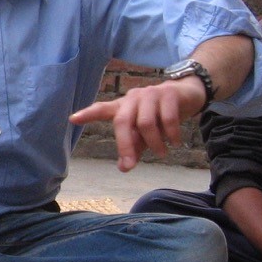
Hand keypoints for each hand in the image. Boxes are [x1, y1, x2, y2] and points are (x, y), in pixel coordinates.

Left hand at [69, 78, 205, 171]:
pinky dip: (171, 134)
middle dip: (125, 145)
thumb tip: (124, 168)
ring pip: (145, 123)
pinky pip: (167, 118)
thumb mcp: (144, 133)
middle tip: (131, 165)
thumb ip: (133, 148)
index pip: (102, 109)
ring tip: (162, 153)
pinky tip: (175, 142)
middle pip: (122, 122)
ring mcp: (150, 94)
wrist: (188, 94)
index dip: (87, 114)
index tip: (72, 119)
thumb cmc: (159, 115)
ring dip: (154, 143)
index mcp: (123, 107)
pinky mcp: (169, 93)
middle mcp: (133, 98)